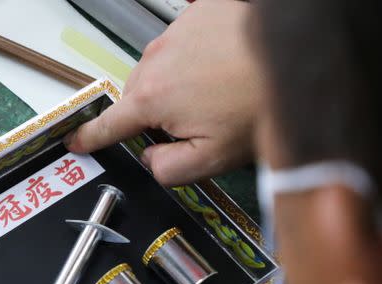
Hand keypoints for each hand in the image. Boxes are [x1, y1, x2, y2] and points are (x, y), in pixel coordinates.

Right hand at [65, 0, 260, 184]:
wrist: (303, 51)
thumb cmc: (263, 102)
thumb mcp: (213, 159)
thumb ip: (168, 169)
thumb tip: (151, 161)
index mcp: (153, 98)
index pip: (110, 124)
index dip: (91, 137)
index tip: (77, 140)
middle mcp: (157, 58)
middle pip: (140, 94)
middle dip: (157, 112)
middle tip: (199, 122)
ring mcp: (178, 29)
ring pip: (162, 65)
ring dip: (180, 81)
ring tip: (220, 91)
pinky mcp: (201, 11)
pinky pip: (186, 39)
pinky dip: (199, 54)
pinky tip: (227, 66)